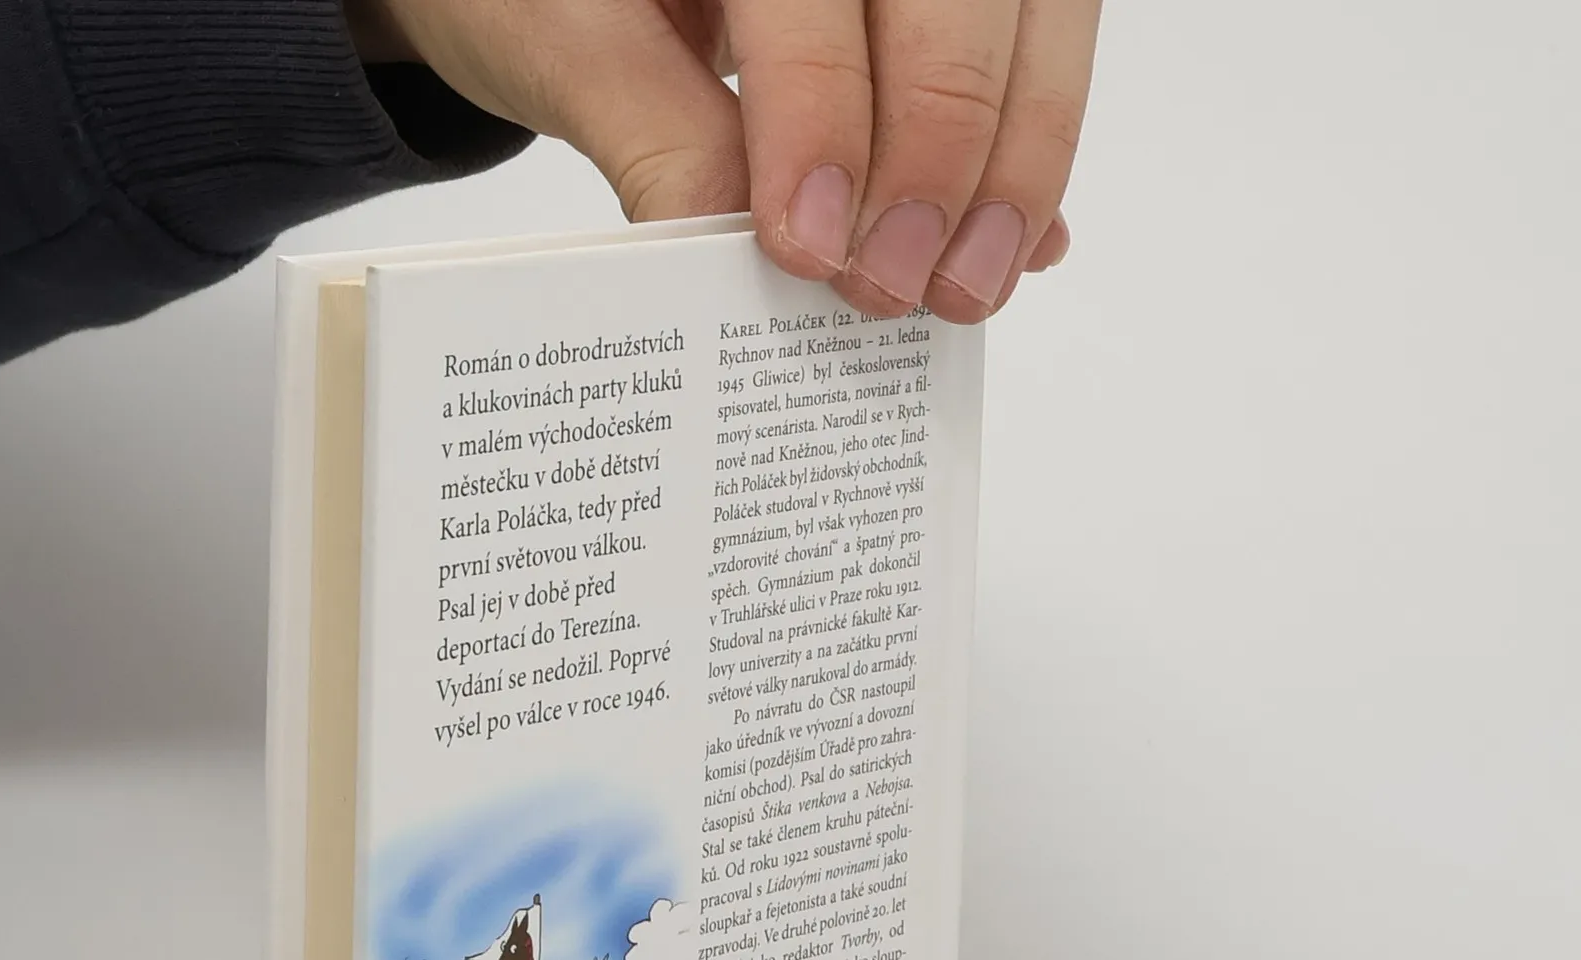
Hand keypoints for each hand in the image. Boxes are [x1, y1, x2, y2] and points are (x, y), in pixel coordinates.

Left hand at [346, 0, 1098, 322]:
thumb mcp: (568, 44)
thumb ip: (657, 139)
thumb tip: (736, 265)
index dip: (827, 118)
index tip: (810, 244)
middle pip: (957, 0)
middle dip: (944, 153)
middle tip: (897, 288)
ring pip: (1030, 17)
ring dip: (1016, 160)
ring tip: (971, 285)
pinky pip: (1034, 42)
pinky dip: (1031, 145)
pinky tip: (1024, 237)